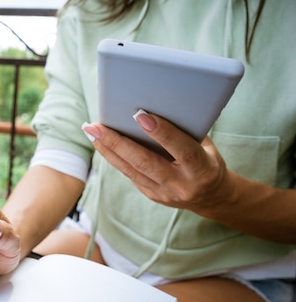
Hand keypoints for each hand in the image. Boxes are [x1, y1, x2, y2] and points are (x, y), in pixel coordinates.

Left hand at [82, 110, 232, 212]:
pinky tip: (101, 142)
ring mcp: (163, 193)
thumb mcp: (207, 146)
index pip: (181, 150)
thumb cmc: (208, 161)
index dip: (162, 133)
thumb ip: (187, 131)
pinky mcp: (151, 195)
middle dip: (117, 142)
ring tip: (91, 131)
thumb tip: (159, 104)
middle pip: (144, 162)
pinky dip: (114, 156)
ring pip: (130, 170)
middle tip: (96, 126)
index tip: (140, 115)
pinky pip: (128, 174)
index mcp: (202, 169)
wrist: (211, 197)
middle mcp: (181, 184)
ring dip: (107, 149)